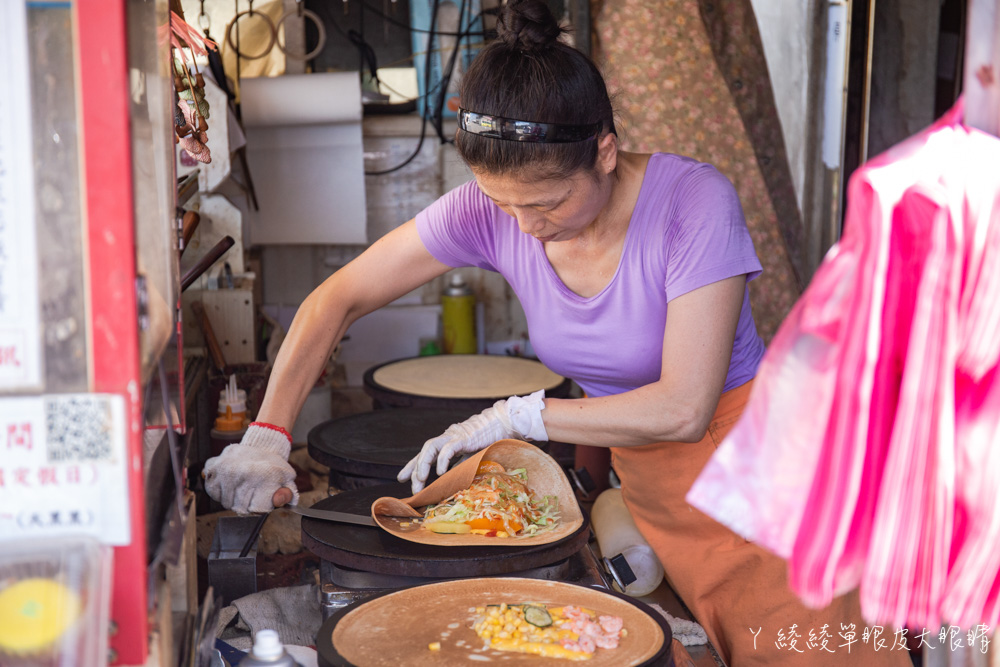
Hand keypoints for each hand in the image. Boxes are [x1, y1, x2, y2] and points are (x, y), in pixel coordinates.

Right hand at [204, 423, 299, 513]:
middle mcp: (240, 472)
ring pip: (225, 501)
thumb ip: (286, 494)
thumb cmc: (273, 465)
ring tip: (241, 489)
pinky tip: (229, 485)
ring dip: (232, 500)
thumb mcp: (287, 478)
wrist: (260, 445)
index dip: (260, 508)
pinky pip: (212, 491)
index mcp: (260, 475)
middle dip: (246, 505)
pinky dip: (219, 492)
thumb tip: (278, 501)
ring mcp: (225, 470)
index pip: (256, 509)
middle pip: (239, 507)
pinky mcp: (213, 467)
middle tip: (251, 494)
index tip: (261, 500)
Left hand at [397, 390, 546, 493]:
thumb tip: (450, 479)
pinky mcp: (463, 437)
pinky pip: (448, 448)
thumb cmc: (489, 439)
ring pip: (430, 447)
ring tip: (420, 480)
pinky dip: (442, 460)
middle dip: (415, 469)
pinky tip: (441, 473)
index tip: (402, 478)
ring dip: (423, 464)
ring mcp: (454, 436)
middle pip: (424, 451)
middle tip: (413, 487)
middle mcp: (447, 437)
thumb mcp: (471, 455)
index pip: (426, 454)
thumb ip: (459, 464)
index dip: (412, 465)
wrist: (503, 423)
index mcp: (447, 442)